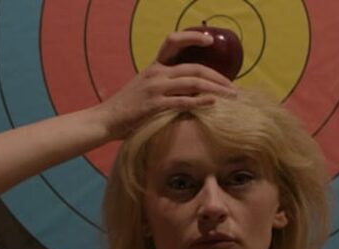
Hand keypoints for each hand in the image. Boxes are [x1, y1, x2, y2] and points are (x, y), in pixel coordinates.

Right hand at [93, 31, 237, 139]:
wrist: (106, 120)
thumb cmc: (127, 108)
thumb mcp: (145, 89)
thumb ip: (166, 86)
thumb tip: (192, 92)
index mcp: (155, 66)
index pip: (173, 41)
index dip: (193, 38)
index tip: (210, 41)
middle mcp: (156, 73)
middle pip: (194, 68)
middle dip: (218, 76)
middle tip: (232, 86)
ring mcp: (155, 88)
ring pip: (193, 83)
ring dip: (216, 89)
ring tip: (231, 95)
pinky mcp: (155, 105)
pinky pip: (183, 101)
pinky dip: (200, 101)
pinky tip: (213, 102)